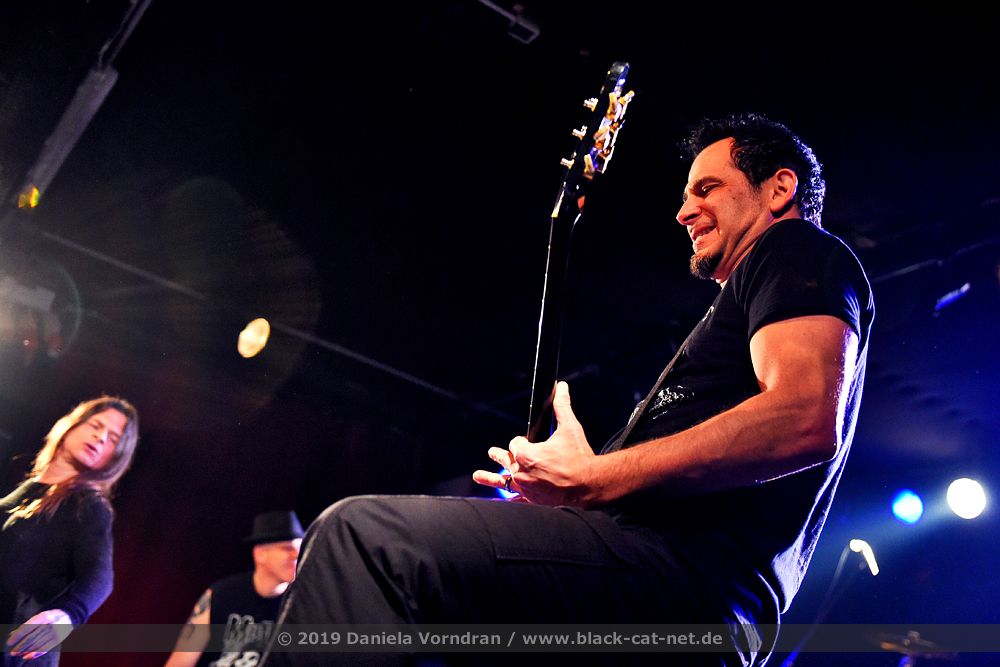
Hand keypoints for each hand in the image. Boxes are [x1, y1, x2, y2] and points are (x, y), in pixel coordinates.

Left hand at [5, 609, 72, 659]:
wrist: (69, 615)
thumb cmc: (50, 617)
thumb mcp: (39, 617)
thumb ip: (26, 625)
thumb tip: (12, 634)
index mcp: (43, 616)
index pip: (27, 628)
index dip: (17, 636)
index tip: (9, 643)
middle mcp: (49, 624)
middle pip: (31, 638)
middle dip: (21, 646)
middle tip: (13, 652)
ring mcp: (54, 632)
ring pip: (37, 644)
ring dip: (26, 651)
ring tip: (19, 655)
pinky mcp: (58, 639)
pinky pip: (45, 648)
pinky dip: (36, 653)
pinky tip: (28, 656)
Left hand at [473, 382, 598, 506]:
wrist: (588, 484)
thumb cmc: (579, 456)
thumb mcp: (569, 428)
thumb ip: (562, 407)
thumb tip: (561, 387)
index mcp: (526, 454)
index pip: (515, 443)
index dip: (521, 441)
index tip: (529, 441)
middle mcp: (522, 471)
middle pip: (506, 460)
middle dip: (500, 455)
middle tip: (492, 452)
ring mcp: (525, 487)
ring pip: (504, 480)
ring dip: (490, 477)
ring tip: (477, 476)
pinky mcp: (532, 499)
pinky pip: (515, 499)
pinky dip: (508, 496)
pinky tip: (502, 497)